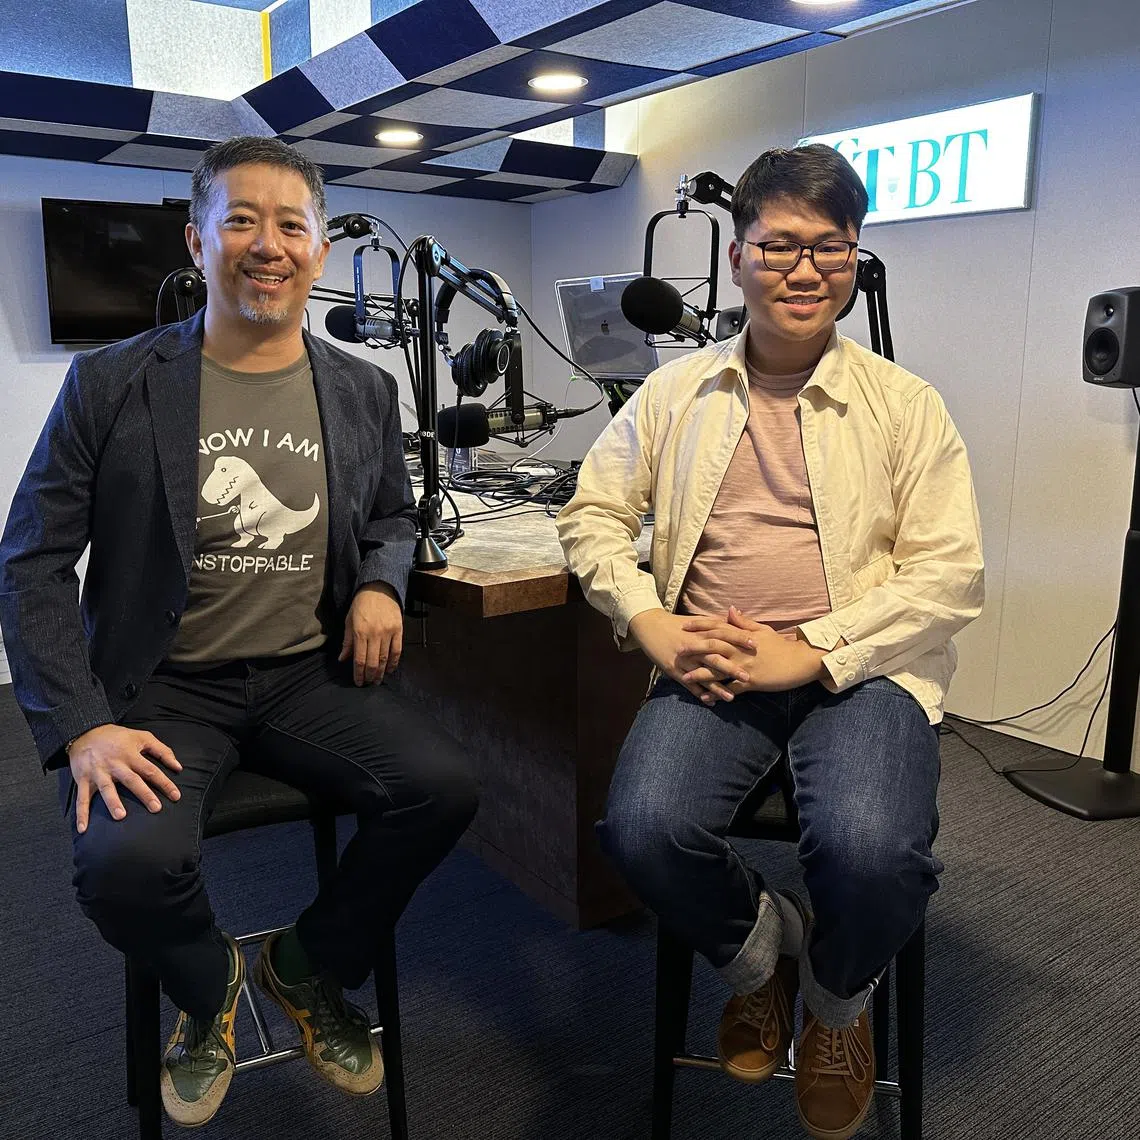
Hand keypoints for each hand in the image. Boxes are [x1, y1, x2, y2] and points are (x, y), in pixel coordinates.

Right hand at [68, 725, 181, 833]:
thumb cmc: (118, 737)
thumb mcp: (142, 737)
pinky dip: (81, 814)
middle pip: (132, 780)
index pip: (151, 770)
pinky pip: (81, 798)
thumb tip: (179, 767)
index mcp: (131, 755)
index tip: (176, 796)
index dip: (164, 783)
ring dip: (113, 802)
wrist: (85, 732)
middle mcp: (115, 764)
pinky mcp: (82, 779)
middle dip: (144, 794)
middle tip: (156, 808)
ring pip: (106, 788)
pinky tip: (83, 828)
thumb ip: (162, 751)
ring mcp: (98, 772)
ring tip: (121, 816)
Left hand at [339, 581, 403, 685]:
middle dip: (370, 676)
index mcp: (360, 632)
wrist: (379, 588)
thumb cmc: (361, 604)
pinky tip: (391, 669)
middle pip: (373, 662)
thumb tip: (342, 658)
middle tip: (368, 683)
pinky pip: (397, 651)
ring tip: (378, 680)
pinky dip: (394, 662)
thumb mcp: (349, 621)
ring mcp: (388, 633)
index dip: (359, 674)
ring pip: (385, 659)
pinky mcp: (398, 630)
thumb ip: (347, 641)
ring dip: (381, 672)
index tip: (358, 682)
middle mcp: (374, 634)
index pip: (359, 659)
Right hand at [627, 609, 756, 703]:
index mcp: (700, 632)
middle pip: (715, 657)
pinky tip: (710, 703)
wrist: (649, 626)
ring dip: (717, 687)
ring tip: (732, 697)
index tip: (756, 644)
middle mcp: (693, 646)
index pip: (723, 634)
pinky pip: (688, 684)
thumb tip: (734, 620)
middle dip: (731, 668)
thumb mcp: (696, 621)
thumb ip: (715, 623)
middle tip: (748, 676)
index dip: (739, 638)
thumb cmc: (675, 624)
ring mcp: (683, 659)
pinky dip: (699, 694)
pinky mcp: (673, 669)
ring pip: (702, 675)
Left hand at [681, 607, 828, 696]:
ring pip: (719, 669)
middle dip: (694, 648)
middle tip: (677, 649)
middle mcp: (741, 650)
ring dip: (701, 673)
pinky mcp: (752, 681)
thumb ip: (744, 622)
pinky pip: (731, 688)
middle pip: (713, 646)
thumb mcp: (763, 631)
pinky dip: (718, 693)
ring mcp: (746, 666)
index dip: (700, 626)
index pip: (718, 627)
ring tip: (685, 677)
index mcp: (743, 636)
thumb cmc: (782, 646)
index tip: (684, 625)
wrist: (801, 661)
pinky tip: (706, 698)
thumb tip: (730, 610)